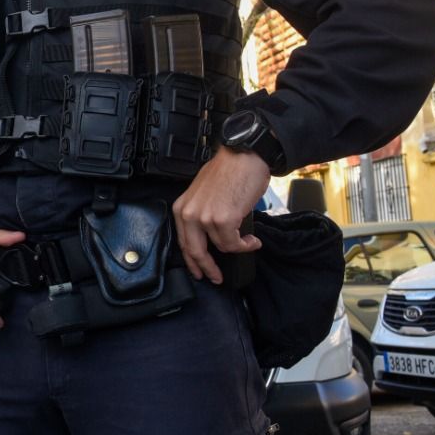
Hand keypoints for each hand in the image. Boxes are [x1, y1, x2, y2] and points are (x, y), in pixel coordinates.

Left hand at [172, 148, 269, 283]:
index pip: (183, 242)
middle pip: (194, 251)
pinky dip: (245, 246)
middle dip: (206, 268)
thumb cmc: (229, 171)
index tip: (199, 271)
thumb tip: (213, 236)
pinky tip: (252, 241)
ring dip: (237, 249)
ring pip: (221, 247)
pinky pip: (234, 244)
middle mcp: (188, 214)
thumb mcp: (204, 194)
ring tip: (248, 242)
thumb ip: (203, 214)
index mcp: (181, 208)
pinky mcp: (223, 220)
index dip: (192, 260)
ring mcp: (205, 218)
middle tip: (216, 278)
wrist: (244, 156)